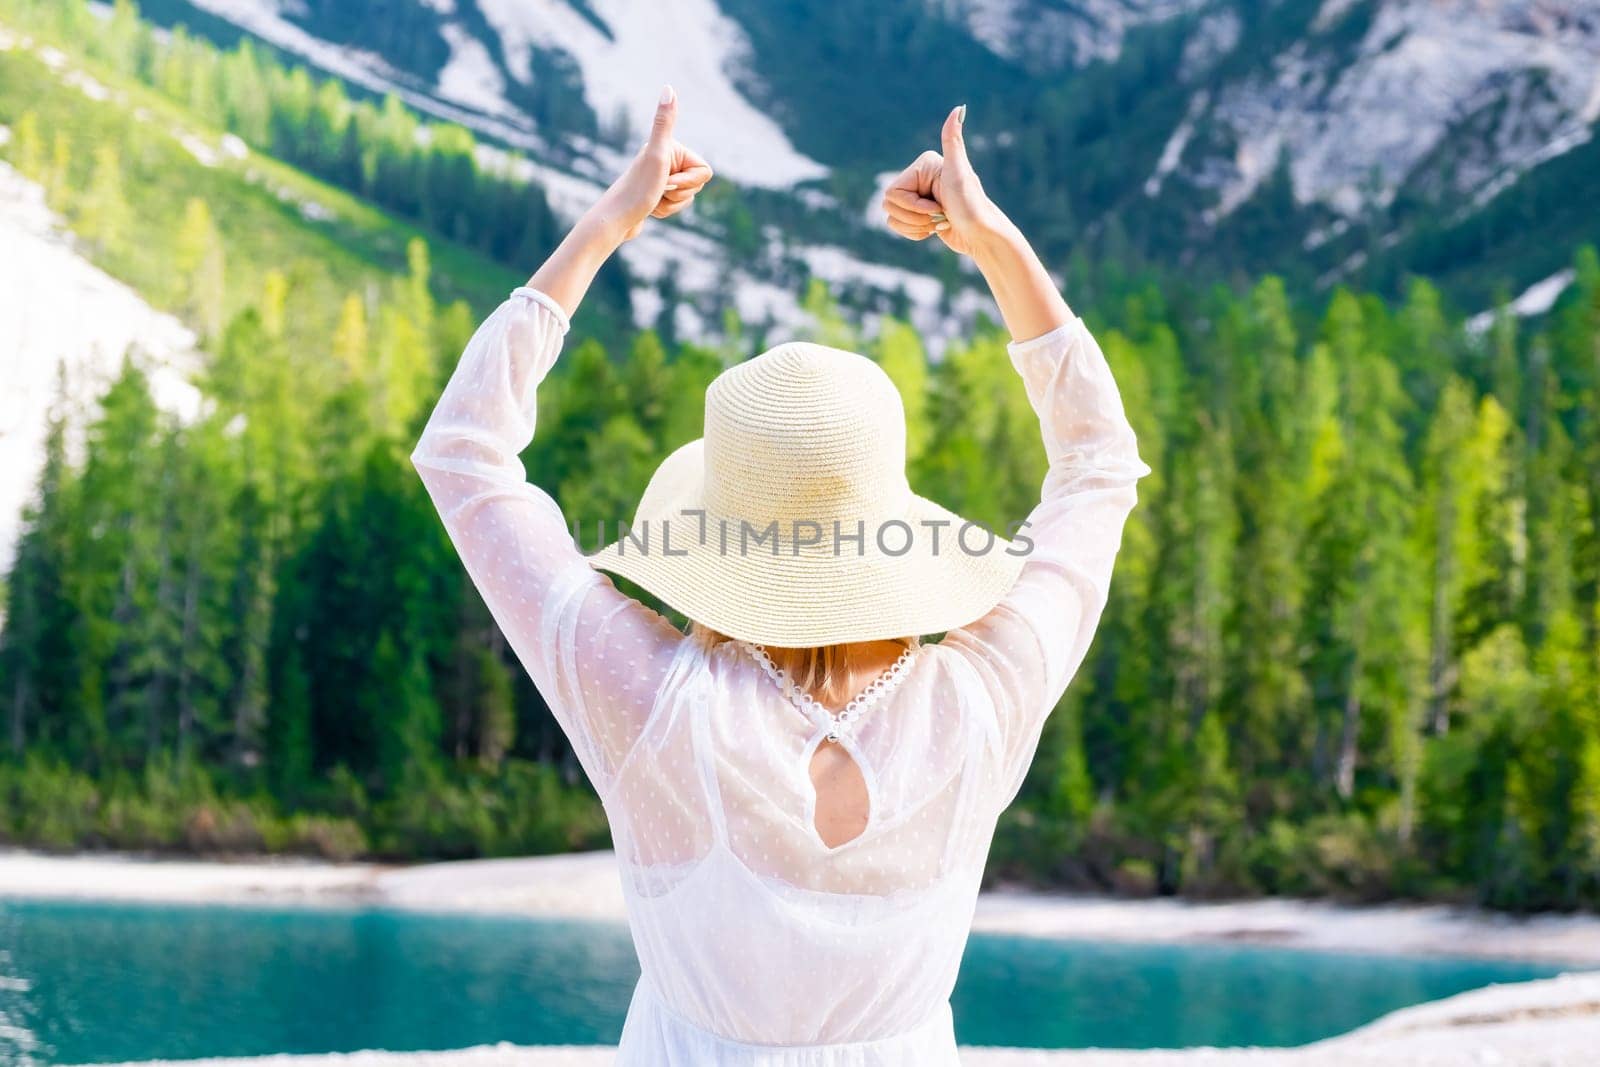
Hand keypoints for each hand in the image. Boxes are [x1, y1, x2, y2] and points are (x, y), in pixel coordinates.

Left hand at [589, 85, 713, 241]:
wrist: (615, 220)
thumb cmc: (637, 189)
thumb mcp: (656, 154)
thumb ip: (664, 122)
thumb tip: (668, 87)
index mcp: (670, 146)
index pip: (705, 171)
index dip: (690, 181)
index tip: (668, 180)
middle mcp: (665, 157)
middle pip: (697, 184)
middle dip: (680, 194)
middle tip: (659, 190)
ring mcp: (661, 175)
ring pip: (687, 197)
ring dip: (672, 205)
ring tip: (653, 200)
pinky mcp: (657, 192)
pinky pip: (676, 206)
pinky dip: (666, 211)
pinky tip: (650, 208)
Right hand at [881, 105, 1002, 255]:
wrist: (980, 235)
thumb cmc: (971, 204)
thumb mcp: (960, 171)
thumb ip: (953, 140)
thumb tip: (959, 108)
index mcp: (923, 166)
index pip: (892, 192)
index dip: (911, 206)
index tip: (936, 206)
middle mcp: (919, 178)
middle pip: (889, 205)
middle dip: (914, 218)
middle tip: (939, 215)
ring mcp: (917, 197)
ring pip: (892, 217)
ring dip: (916, 227)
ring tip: (938, 222)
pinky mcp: (918, 215)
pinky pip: (898, 226)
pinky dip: (915, 234)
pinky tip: (935, 229)